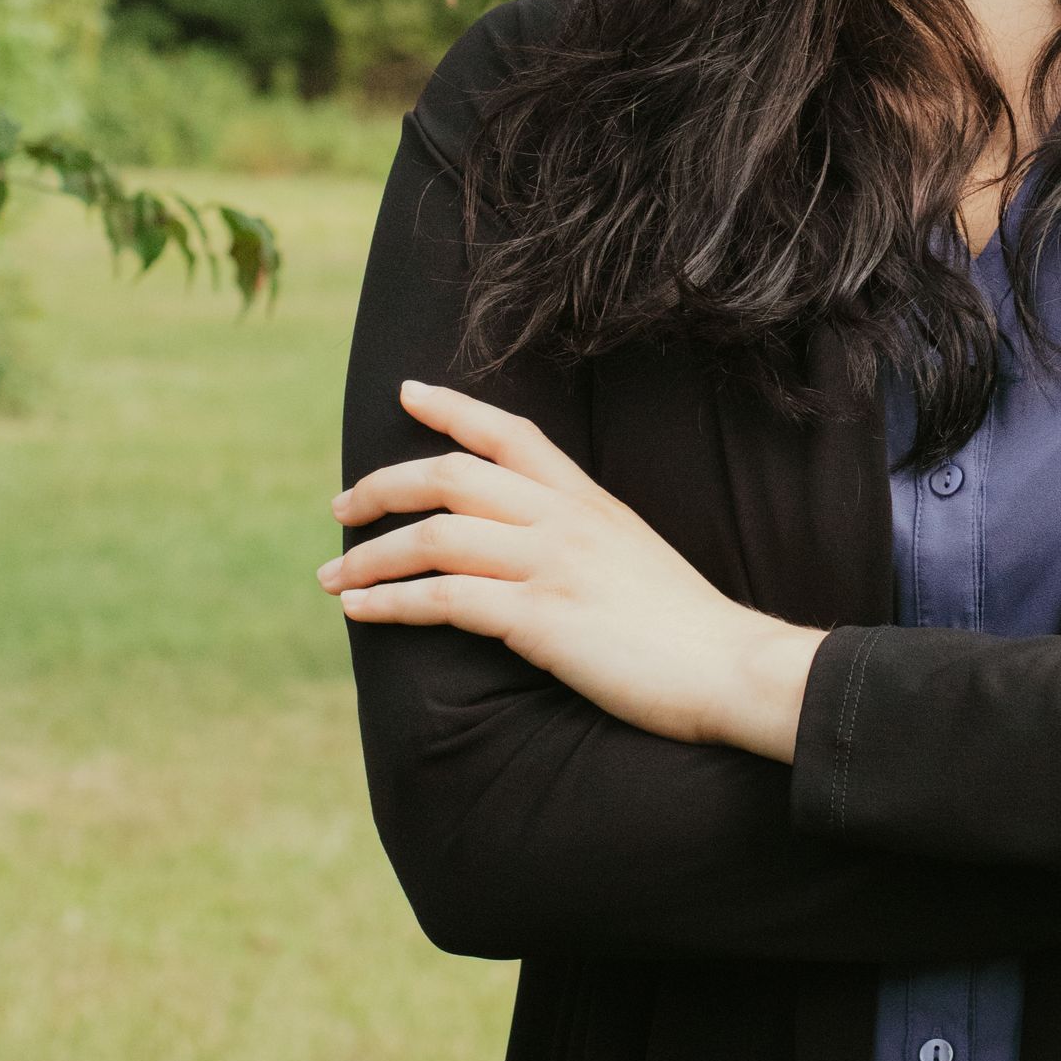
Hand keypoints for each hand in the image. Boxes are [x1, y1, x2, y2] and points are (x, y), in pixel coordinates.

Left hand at [319, 381, 825, 761]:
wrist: (729, 667)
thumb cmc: (684, 626)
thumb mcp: (632, 553)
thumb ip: (581, 535)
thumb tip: (529, 542)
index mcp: (587, 499)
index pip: (510, 431)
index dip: (452, 407)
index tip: (406, 394)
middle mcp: (564, 519)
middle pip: (453, 475)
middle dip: (384, 487)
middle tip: (342, 509)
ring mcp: (552, 564)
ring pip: (436, 535)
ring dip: (371, 555)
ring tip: (332, 577)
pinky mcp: (540, 617)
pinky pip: (444, 598)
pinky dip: (390, 602)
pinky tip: (360, 612)